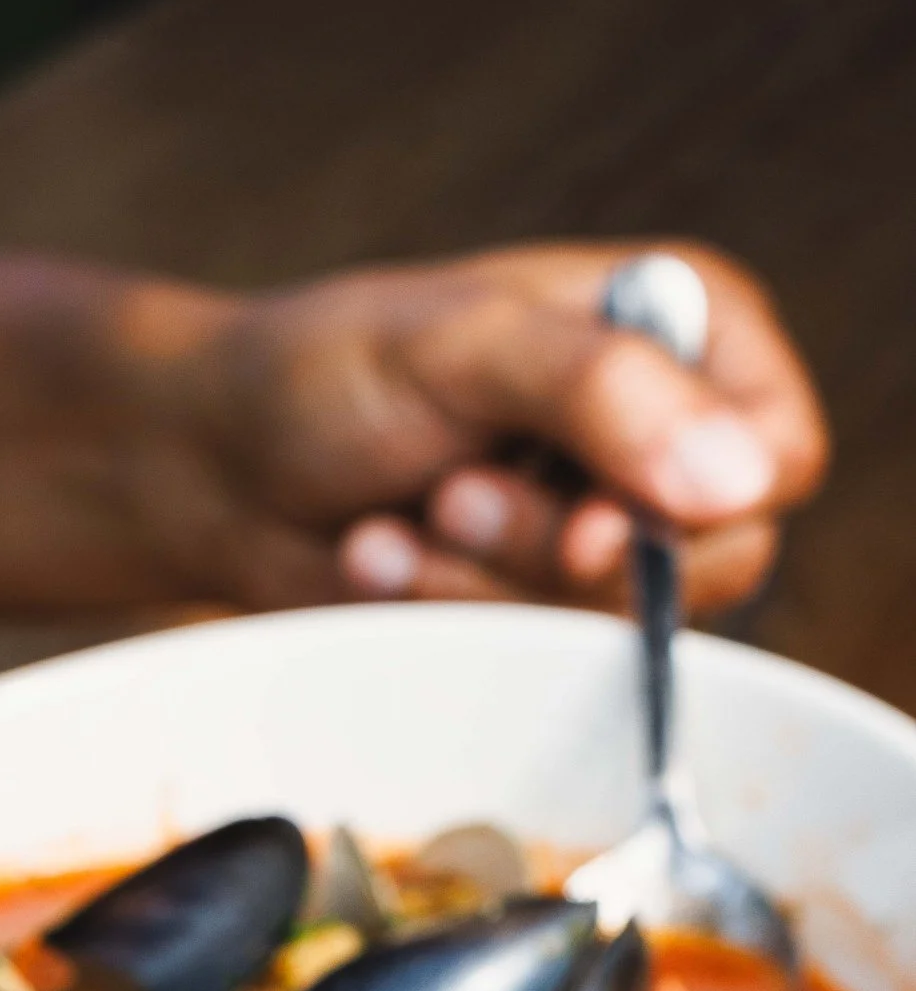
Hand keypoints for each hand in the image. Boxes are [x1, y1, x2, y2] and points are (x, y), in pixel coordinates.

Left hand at [177, 243, 827, 614]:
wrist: (212, 462)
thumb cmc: (329, 371)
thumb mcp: (469, 346)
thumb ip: (602, 393)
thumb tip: (734, 482)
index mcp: (684, 331)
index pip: (778, 455)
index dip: (695, 509)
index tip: (588, 523)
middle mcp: (666, 435)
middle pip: (705, 563)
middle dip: (548, 546)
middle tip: (448, 490)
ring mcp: (603, 531)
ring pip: (609, 624)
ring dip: (478, 581)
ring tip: (396, 517)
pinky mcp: (533, 607)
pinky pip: (531, 659)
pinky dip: (442, 617)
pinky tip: (375, 560)